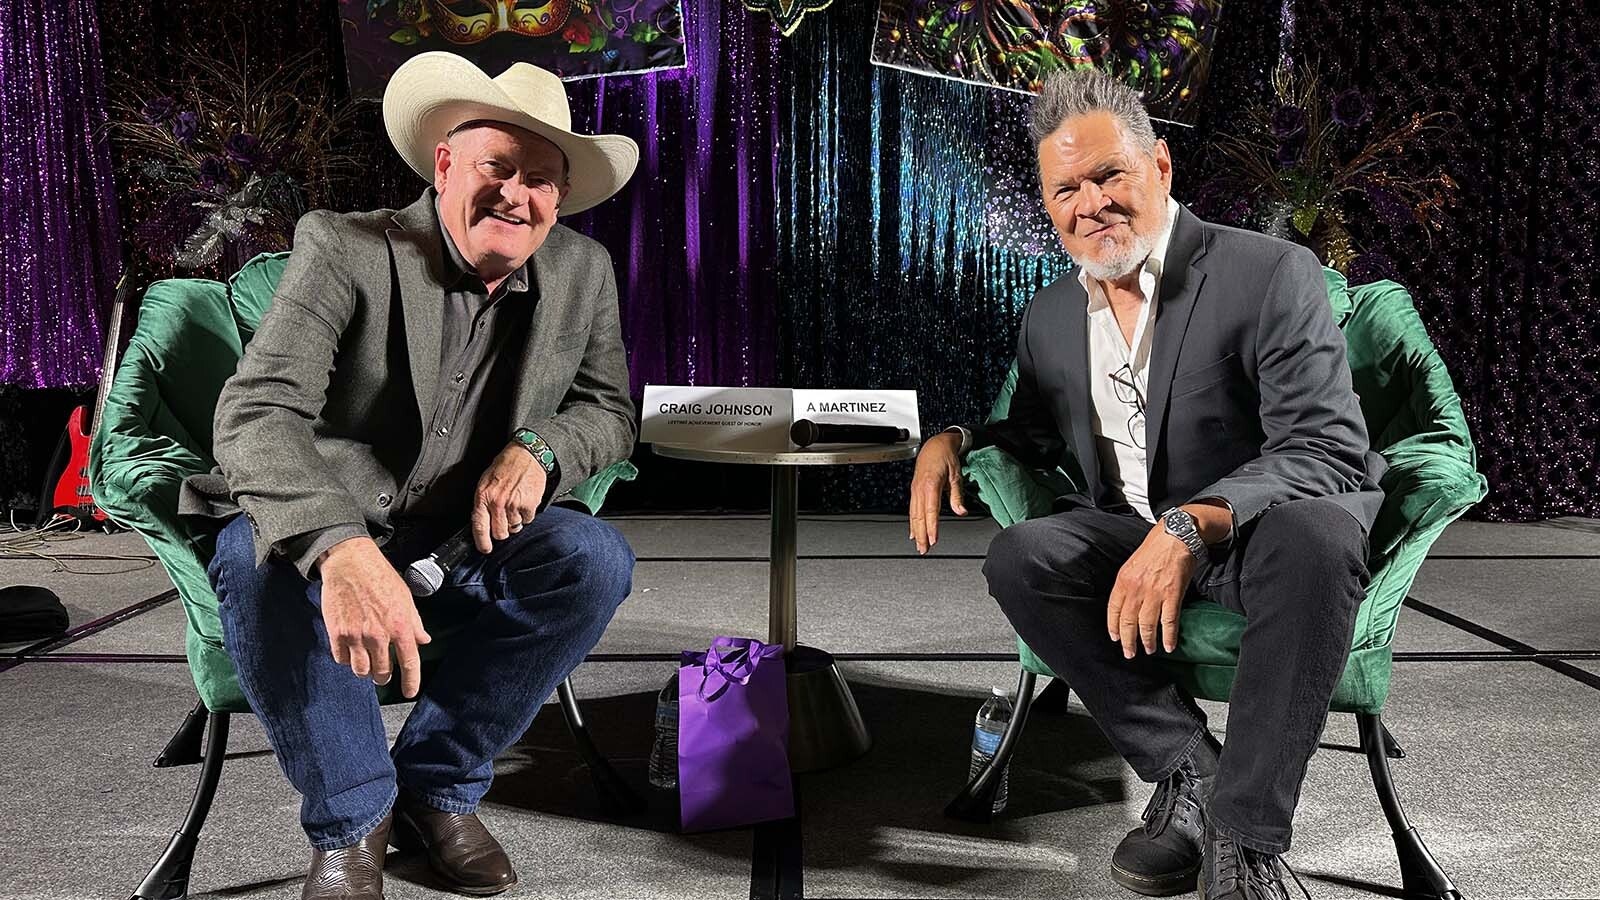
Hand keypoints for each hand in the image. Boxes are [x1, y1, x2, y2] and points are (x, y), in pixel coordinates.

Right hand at [317, 537, 431, 696]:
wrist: (350, 563)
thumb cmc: (380, 578)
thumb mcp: (405, 598)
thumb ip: (414, 622)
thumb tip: (423, 640)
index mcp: (400, 626)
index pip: (410, 663)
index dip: (411, 682)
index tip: (410, 692)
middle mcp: (379, 635)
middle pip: (382, 672)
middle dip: (383, 676)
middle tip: (382, 673)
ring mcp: (356, 636)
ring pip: (361, 671)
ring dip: (365, 671)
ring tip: (366, 663)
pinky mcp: (337, 633)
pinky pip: (342, 660)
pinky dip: (347, 660)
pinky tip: (350, 651)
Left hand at [472, 442, 547, 553]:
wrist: (525, 455)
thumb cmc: (505, 466)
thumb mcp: (485, 482)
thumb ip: (483, 502)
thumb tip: (483, 522)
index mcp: (483, 497)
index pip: (479, 526)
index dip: (482, 542)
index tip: (485, 549)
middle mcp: (497, 503)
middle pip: (500, 533)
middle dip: (503, 531)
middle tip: (505, 521)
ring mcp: (513, 505)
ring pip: (515, 527)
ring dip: (516, 520)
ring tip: (516, 504)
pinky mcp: (529, 505)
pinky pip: (528, 520)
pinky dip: (527, 514)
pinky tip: (524, 501)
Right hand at [908, 431, 966, 554]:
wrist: (935, 444)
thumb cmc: (946, 457)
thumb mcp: (956, 475)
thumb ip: (957, 495)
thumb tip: (961, 510)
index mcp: (930, 485)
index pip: (931, 511)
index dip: (932, 527)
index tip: (933, 540)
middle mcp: (920, 488)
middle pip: (919, 517)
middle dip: (921, 535)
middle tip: (924, 550)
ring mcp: (915, 489)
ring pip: (913, 514)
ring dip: (916, 531)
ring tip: (918, 545)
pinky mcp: (914, 489)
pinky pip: (912, 508)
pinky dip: (912, 522)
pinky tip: (913, 531)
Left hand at [1106, 525, 1197, 658]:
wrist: (1175, 536)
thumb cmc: (1155, 548)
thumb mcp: (1132, 564)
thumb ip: (1127, 584)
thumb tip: (1125, 604)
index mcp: (1123, 580)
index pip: (1113, 609)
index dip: (1113, 627)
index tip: (1115, 638)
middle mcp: (1136, 588)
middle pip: (1128, 621)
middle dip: (1128, 641)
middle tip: (1130, 653)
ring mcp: (1154, 592)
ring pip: (1147, 625)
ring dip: (1147, 641)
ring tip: (1148, 650)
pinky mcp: (1172, 594)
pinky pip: (1169, 621)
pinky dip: (1169, 636)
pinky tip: (1169, 645)